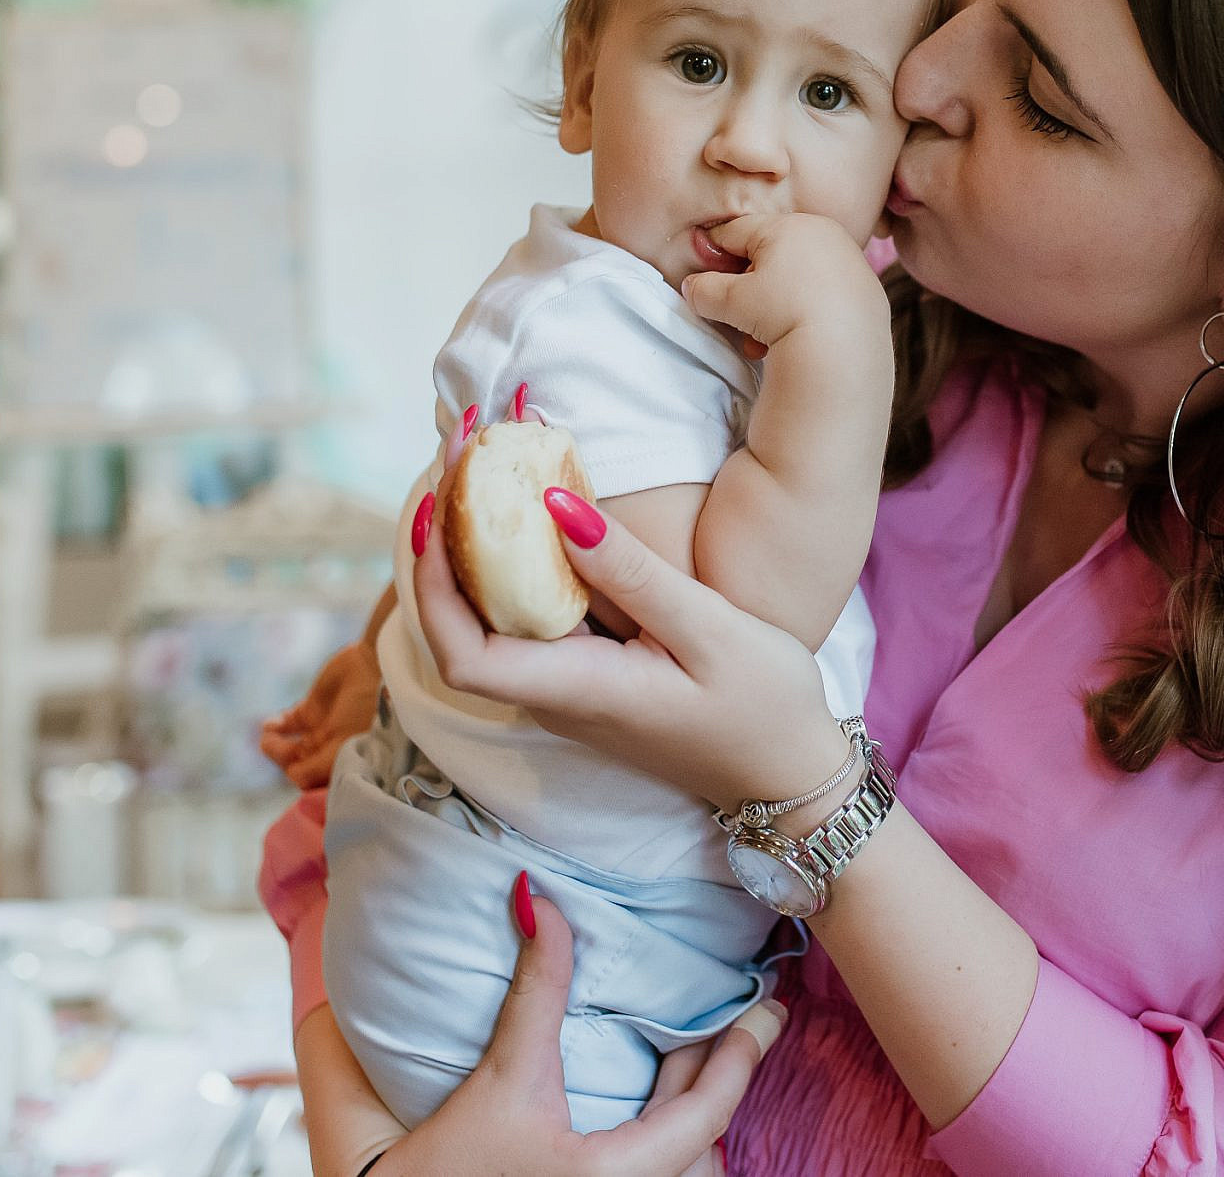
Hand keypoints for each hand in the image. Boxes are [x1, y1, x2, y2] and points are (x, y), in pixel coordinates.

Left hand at [261, 637, 383, 790]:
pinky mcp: (310, 710)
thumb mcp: (344, 744)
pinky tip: (270, 725)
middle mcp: (332, 750)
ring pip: (289, 748)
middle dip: (285, 761)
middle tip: (278, 749)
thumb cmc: (367, 710)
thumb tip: (292, 776)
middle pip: (299, 766)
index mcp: (346, 762)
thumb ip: (317, 766)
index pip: (317, 782)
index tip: (294, 771)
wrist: (374, 668)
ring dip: (274, 746)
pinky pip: (286, 725)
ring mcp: (321, 730)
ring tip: (268, 738)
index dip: (303, 780)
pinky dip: (275, 727)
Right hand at [367, 882, 782, 1176]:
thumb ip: (532, 992)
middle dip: (724, 1082)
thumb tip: (536, 900)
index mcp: (613, 1175)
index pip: (707, 1113)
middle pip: (708, 1146)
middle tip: (746, 1021)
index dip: (744, 1057)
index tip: (769, 1010)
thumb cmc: (433, 1176)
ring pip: (685, 1168)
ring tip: (698, 1060)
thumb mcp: (499, 1079)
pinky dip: (665, 1142)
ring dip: (692, 1116)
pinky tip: (649, 1110)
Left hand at [406, 464, 849, 815]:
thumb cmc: (762, 703)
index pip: (463, 653)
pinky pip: (524, 621)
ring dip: (473, 549)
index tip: (442, 503)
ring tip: (482, 467)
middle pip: (461, 629)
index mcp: (578, 692)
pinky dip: (511, 564)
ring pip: (488, 622)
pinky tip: (530, 513)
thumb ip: (630, 573)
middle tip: (460, 451)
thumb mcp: (710, 628)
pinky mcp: (584, 680)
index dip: (434, 581)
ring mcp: (566, 693)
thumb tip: (555, 507)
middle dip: (446, 542)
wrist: (788, 772)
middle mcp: (555, 699)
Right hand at [682, 212, 888, 366]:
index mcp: (788, 226)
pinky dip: (804, 311)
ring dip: (772, 306)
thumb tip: (693, 287)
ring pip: (795, 277)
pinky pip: (823, 293)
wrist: (845, 348)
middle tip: (735, 316)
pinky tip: (795, 338)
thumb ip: (705, 289)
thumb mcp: (732, 302)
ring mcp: (849, 259)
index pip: (736, 231)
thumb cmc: (783, 313)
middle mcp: (823, 233)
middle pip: (768, 254)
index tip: (701, 274)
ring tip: (760, 339)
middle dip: (747, 287)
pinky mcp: (867, 288)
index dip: (712, 252)